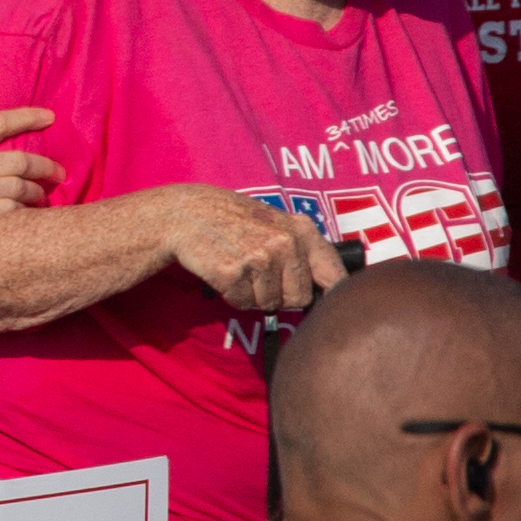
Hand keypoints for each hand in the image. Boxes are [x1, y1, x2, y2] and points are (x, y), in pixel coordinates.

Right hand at [0, 106, 59, 266]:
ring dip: (37, 193)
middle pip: (18, 160)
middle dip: (44, 165)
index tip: (49, 116)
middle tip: (57, 172)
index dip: (26, 117)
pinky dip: (22, 212)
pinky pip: (9, 211)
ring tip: (43, 198)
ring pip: (18, 187)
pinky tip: (27, 216)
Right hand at [156, 187, 341, 315]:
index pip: (334, 275)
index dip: (334, 296)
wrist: (186, 213)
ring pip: (269, 304)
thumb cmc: (234, 220)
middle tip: (259, 275)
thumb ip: (303, 249)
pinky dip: (233, 295)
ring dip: (253, 295)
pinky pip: (243, 303)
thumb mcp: (276, 223)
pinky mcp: (233, 273)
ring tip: (239, 268)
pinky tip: (224, 272)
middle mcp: (284, 243)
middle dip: (280, 295)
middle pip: (299, 298)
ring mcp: (259, 258)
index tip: (331, 307)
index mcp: (301, 230)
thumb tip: (334, 287)